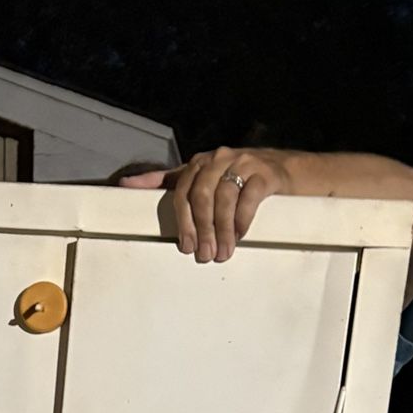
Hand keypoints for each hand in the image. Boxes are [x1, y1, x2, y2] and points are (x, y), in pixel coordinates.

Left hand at [119, 148, 291, 262]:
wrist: (284, 171)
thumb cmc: (238, 178)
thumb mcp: (203, 178)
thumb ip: (169, 181)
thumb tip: (128, 183)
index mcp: (200, 164)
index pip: (181, 190)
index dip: (182, 220)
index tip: (184, 246)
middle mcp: (218, 158)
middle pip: (201, 195)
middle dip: (201, 229)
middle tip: (204, 254)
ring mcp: (243, 163)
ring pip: (224, 197)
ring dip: (222, 230)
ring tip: (223, 252)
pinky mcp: (265, 173)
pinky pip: (249, 197)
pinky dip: (242, 219)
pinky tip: (241, 235)